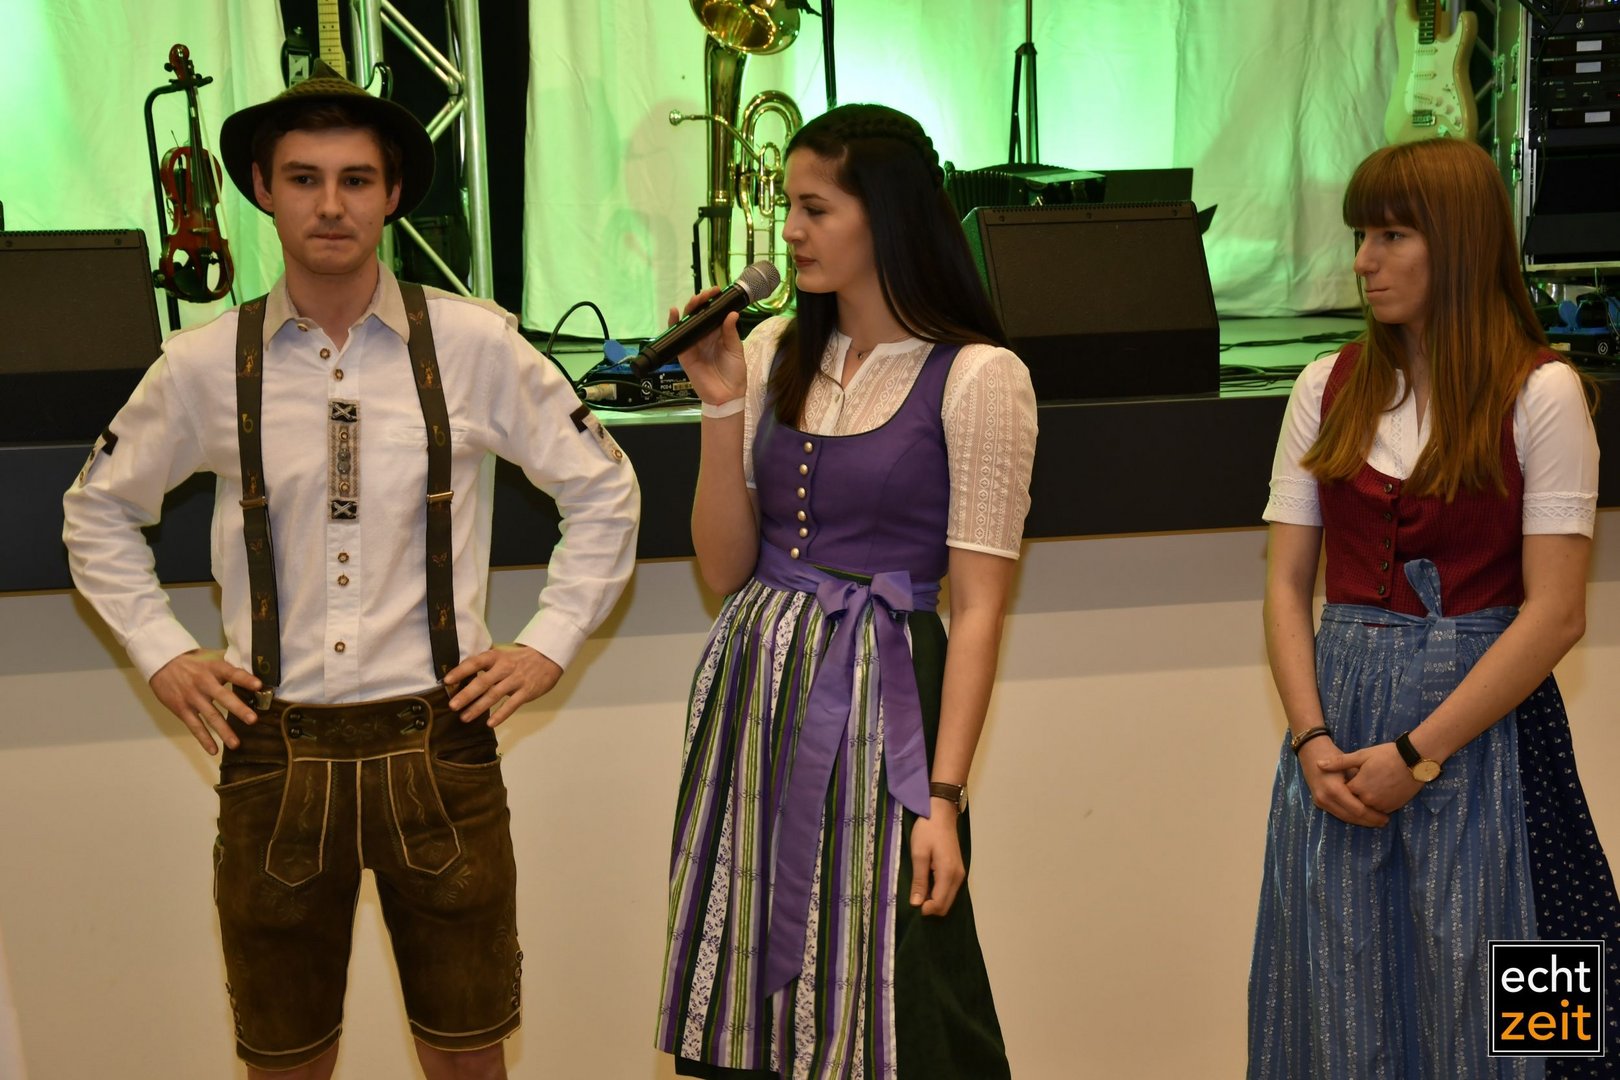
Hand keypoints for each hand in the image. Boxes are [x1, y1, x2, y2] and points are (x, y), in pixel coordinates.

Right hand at [148, 648, 261, 754]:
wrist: (162, 663)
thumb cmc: (193, 660)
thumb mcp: (212, 656)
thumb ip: (230, 664)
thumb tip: (254, 668)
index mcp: (215, 668)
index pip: (232, 673)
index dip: (245, 679)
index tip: (259, 685)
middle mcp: (204, 683)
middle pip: (223, 697)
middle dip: (238, 709)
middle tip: (253, 720)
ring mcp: (193, 698)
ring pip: (210, 716)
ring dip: (224, 731)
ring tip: (235, 744)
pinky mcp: (182, 709)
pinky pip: (195, 726)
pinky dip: (204, 739)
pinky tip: (214, 750)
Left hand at [444, 644, 561, 725]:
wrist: (548, 658)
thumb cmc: (519, 659)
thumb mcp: (502, 656)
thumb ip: (486, 666)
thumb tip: (461, 678)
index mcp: (496, 657)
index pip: (475, 663)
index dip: (460, 671)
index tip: (447, 681)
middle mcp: (505, 668)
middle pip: (483, 682)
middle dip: (466, 694)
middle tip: (452, 705)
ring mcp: (516, 680)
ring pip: (495, 695)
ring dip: (478, 707)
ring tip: (465, 718)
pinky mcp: (526, 692)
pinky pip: (512, 705)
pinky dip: (501, 715)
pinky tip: (490, 723)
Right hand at [668, 288, 745, 406]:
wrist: (727, 395)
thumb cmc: (734, 374)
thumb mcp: (736, 350)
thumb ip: (730, 332)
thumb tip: (730, 314)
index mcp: (718, 334)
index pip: (713, 313)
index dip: (713, 301)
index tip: (718, 291)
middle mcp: (704, 337)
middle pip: (699, 315)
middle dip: (701, 302)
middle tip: (707, 294)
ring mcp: (693, 344)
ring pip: (687, 322)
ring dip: (690, 309)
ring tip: (695, 300)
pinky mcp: (684, 353)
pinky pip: (677, 338)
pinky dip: (673, 324)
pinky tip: (674, 313)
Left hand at [909, 799, 965, 916]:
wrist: (941, 813)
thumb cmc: (927, 831)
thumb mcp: (919, 854)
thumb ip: (919, 880)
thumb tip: (916, 904)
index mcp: (948, 873)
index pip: (939, 904)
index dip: (925, 909)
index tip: (912, 903)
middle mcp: (958, 877)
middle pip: (946, 905)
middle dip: (930, 907)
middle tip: (915, 896)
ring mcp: (960, 874)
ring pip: (948, 899)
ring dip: (934, 900)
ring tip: (919, 889)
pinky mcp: (958, 870)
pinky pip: (949, 890)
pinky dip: (939, 892)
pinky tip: (927, 883)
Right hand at [1297, 739, 1390, 827]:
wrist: (1310, 750)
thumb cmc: (1331, 753)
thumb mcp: (1349, 764)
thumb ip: (1360, 782)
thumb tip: (1378, 796)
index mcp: (1334, 789)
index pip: (1357, 809)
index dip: (1372, 816)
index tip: (1386, 817)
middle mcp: (1325, 799)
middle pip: (1351, 816)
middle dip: (1368, 821)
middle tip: (1384, 822)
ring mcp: (1320, 802)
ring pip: (1344, 817)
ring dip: (1360, 821)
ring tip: (1376, 822)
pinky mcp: (1319, 803)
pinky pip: (1338, 813)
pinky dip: (1351, 816)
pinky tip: (1362, 817)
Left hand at [1328, 742, 1424, 815]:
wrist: (1414, 760)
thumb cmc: (1387, 755)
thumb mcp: (1361, 755)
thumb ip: (1339, 762)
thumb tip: (1318, 764)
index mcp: (1358, 787)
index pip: (1343, 793)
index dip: (1342, 787)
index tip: (1343, 781)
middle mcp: (1368, 799)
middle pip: (1354, 804)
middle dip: (1351, 799)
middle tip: (1355, 790)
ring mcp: (1382, 805)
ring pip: (1367, 809)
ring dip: (1364, 805)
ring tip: (1366, 792)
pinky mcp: (1393, 807)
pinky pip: (1379, 810)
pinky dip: (1376, 807)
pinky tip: (1377, 797)